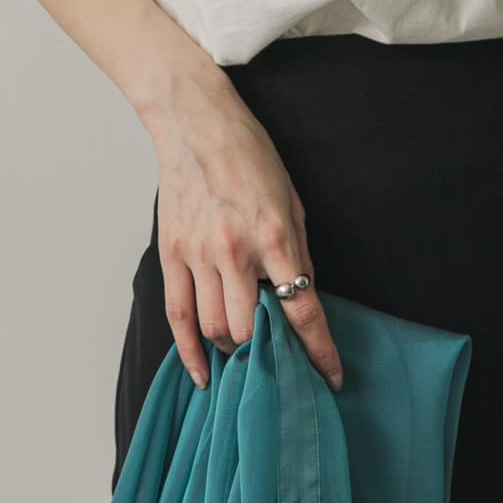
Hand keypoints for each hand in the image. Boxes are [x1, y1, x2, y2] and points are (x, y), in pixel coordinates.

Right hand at [146, 69, 345, 394]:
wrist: (197, 125)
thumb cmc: (251, 157)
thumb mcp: (293, 202)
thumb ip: (298, 254)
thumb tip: (302, 300)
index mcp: (274, 236)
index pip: (301, 308)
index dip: (318, 350)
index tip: (331, 377)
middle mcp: (235, 251)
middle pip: (250, 330)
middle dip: (268, 355)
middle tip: (280, 364)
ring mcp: (198, 255)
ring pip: (214, 328)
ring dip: (233, 352)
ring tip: (247, 357)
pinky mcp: (172, 254)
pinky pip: (178, 316)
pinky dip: (190, 352)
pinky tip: (203, 373)